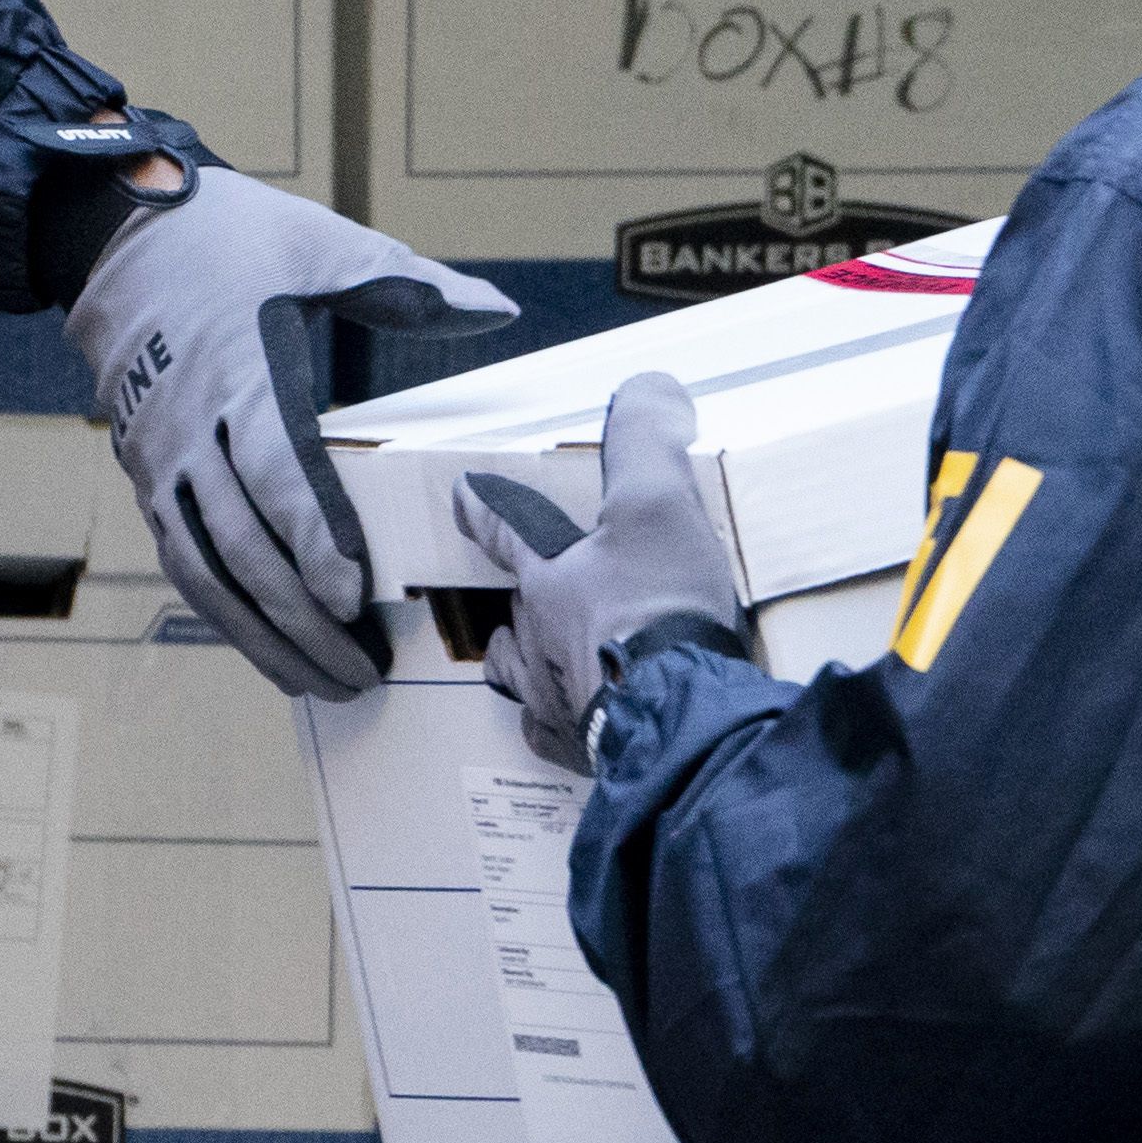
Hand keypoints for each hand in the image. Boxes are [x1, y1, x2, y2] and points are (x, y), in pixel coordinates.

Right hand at [63, 167, 513, 698]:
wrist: (116, 232)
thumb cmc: (232, 238)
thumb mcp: (322, 245)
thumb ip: (408, 286)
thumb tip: (498, 308)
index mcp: (240, 372)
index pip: (276, 472)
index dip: (314, 537)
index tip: (350, 594)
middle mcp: (192, 430)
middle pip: (244, 544)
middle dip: (301, 618)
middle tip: (360, 671)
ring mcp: (164, 461)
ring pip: (208, 571)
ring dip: (263, 636)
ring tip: (324, 684)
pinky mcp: (150, 479)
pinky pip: (186, 562)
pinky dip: (226, 617)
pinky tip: (269, 654)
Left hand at [452, 372, 750, 772]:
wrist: (681, 720)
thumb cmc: (658, 610)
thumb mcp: (658, 503)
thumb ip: (647, 441)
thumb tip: (649, 386)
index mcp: (551, 578)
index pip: (505, 528)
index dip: (484, 507)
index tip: (460, 496)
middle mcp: (538, 641)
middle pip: (515, 614)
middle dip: (524, 602)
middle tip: (540, 596)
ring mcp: (556, 702)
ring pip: (525, 677)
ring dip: (534, 664)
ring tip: (549, 661)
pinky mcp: (585, 755)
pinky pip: (558, 737)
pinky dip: (566, 727)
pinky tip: (579, 726)